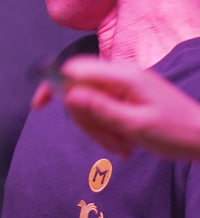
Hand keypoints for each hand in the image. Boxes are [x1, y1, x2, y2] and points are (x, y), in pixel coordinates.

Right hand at [50, 56, 199, 160]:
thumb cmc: (177, 132)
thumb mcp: (136, 125)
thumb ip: (101, 108)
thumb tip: (67, 94)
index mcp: (124, 76)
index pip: (75, 69)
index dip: (53, 83)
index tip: (40, 105)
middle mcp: (121, 75)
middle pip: (79, 90)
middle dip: (86, 120)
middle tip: (109, 143)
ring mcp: (124, 86)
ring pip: (89, 104)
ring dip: (98, 129)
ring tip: (122, 148)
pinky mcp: (127, 98)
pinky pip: (102, 110)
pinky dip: (107, 129)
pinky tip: (125, 144)